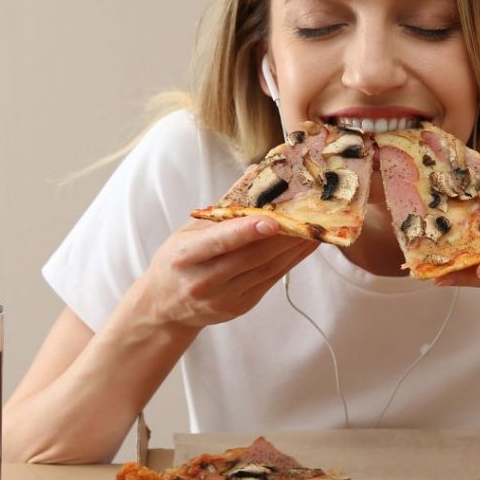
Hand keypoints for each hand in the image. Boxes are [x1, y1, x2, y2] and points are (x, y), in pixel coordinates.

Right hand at [136, 216, 315, 330]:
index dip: (246, 231)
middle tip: (308, 216)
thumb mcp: (190, 230)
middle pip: (251, 257)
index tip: (273, 221)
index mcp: (185, 256)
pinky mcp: (240, 306)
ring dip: (294, 248)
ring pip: (267, 269)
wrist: (164, 307)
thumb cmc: (178, 259)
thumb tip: (256, 172)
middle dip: (283, 237)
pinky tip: (304, 246)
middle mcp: (204, 281)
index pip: (219, 242)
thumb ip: (223, 206)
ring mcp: (223, 298)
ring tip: (314, 228)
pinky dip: (290, 261)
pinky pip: (271, 280)